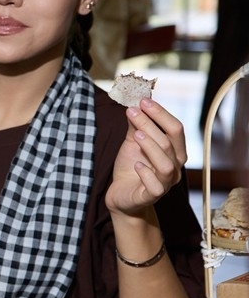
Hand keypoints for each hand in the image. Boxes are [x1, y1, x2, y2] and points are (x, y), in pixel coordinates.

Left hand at [105, 99, 185, 216]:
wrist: (121, 196)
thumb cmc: (131, 167)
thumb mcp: (132, 143)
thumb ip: (136, 125)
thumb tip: (135, 103)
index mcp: (174, 151)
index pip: (176, 128)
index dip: (161, 113)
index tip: (143, 100)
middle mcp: (175, 166)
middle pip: (170, 142)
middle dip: (152, 124)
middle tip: (133, 111)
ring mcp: (166, 182)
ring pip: (166, 163)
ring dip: (151, 146)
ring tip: (135, 135)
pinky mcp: (152, 196)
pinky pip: (156, 186)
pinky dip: (147, 173)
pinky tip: (137, 164)